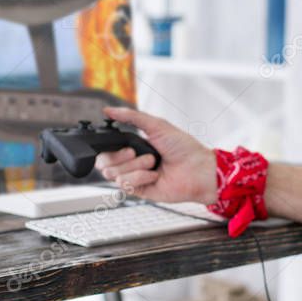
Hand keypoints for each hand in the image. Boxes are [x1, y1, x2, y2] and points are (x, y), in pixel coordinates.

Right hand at [96, 106, 215, 204]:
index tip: (121, 142)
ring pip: (113, 174)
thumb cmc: (183, 148)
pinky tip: (154, 175)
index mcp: (133, 146)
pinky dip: (140, 177)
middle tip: (135, 153)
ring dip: (135, 166)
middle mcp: (132, 162)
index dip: (107, 146)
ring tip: (153, 163)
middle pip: (104, 163)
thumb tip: (109, 110)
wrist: (197, 170)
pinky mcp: (139, 190)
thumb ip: (131, 116)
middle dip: (119, 157)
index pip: (106, 148)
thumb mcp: (157, 125)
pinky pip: (126, 184)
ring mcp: (135, 177)